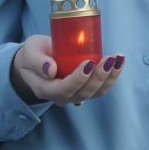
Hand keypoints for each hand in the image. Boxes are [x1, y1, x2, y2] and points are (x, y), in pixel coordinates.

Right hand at [8, 37, 126, 106]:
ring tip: (118, 58)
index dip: (78, 79)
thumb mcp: (29, 52)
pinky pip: (101, 88)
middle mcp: (62, 96)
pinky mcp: (86, 88)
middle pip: (84, 93)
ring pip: (96, 93)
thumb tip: (50, 70)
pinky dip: (112, 76)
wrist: (36, 59)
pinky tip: (119, 61)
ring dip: (110, 77)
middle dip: (99, 77)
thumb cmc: (33, 54)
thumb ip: (37, 61)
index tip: (88, 62)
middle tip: (109, 59)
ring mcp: (75, 94)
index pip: (63, 90)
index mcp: (45, 89)